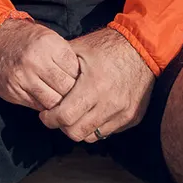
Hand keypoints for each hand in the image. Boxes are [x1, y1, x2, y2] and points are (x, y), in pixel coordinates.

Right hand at [0, 17, 82, 110]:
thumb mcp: (49, 38)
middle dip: (72, 94)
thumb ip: (65, 57)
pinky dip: (45, 105)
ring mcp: (23, 77)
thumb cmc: (27, 39)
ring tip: (61, 99)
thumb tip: (85, 81)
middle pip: (66, 89)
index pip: (76, 72)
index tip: (80, 82)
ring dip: (59, 103)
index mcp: (49, 44)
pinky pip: (37, 106)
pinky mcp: (13, 90)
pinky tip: (46, 99)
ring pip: (53, 102)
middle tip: (74, 95)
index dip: (80, 80)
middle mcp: (35, 61)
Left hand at [38, 27, 154, 142]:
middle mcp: (110, 104)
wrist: (143, 48)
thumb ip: (58, 64)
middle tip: (57, 116)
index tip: (45, 113)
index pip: (65, 117)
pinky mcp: (132, 118)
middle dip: (62, 126)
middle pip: (76, 132)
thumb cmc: (107, 45)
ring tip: (74, 114)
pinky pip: (108, 131)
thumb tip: (39, 74)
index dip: (50, 118)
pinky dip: (96, 126)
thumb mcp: (79, 48)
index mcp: (94, 86)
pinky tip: (91, 112)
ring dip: (79, 128)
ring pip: (92, 136)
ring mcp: (123, 113)